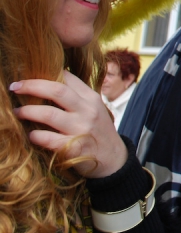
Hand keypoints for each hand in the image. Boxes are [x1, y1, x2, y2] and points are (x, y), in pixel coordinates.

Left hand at [12, 71, 127, 177]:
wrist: (114, 159)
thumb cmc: (98, 132)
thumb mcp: (94, 109)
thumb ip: (76, 97)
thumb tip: (48, 82)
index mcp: (92, 98)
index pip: (68, 78)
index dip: (46, 73)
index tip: (28, 75)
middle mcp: (88, 111)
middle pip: (57, 91)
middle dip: (32, 86)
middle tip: (15, 86)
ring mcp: (81, 130)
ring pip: (49, 114)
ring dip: (28, 111)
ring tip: (18, 112)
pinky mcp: (74, 149)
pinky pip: (48, 139)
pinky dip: (36, 136)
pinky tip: (31, 135)